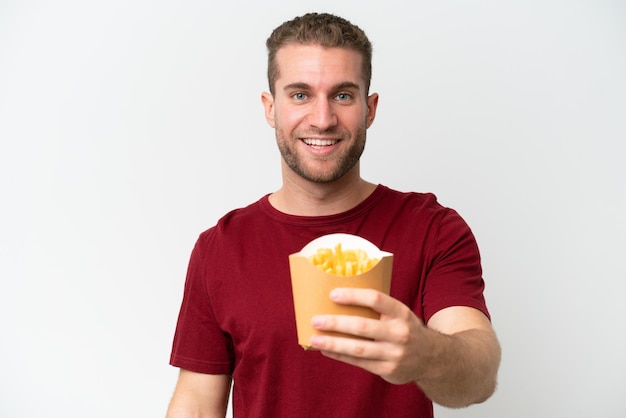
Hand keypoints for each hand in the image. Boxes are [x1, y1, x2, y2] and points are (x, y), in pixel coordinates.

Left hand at [309, 287, 430, 384]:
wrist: (433, 358)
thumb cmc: (406, 329)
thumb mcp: (400, 314)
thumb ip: (379, 308)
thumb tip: (339, 300)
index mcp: (401, 313)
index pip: (376, 299)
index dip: (353, 296)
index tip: (332, 294)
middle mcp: (399, 333)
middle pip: (362, 327)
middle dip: (336, 323)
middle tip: (316, 320)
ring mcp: (394, 354)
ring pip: (357, 349)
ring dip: (333, 344)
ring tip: (314, 339)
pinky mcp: (388, 370)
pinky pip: (358, 362)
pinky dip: (340, 356)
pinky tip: (326, 350)